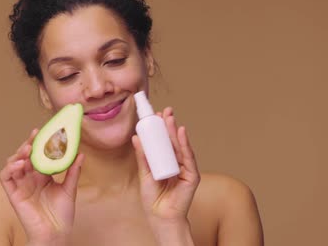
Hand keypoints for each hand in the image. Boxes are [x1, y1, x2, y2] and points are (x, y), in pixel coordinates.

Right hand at [0, 129, 83, 244]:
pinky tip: (20, 163)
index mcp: (42, 175)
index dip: (39, 143)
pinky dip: (9, 168)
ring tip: (28, 149)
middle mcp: (30, 178)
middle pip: (24, 156)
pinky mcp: (13, 194)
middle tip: (35, 136)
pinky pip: (5, 177)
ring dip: (18, 154)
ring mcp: (20, 185)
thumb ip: (73, 171)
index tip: (43, 131)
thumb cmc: (62, 215)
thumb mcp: (70, 189)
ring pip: (13, 163)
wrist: (56, 234)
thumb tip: (81, 154)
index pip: (38, 155)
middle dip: (28, 144)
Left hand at [131, 107, 199, 225]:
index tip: (155, 115)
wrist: (160, 217)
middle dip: (168, 125)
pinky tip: (181, 132)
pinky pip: (188, 157)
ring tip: (169, 118)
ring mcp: (185, 168)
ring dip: (175, 131)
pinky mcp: (192, 175)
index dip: (160, 128)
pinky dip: (185, 144)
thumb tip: (136, 138)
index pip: (163, 142)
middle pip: (172, 141)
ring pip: (180, 146)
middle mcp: (177, 163)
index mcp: (165, 162)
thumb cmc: (153, 198)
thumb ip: (142, 156)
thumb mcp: (144, 173)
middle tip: (164, 111)